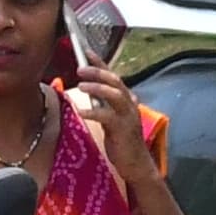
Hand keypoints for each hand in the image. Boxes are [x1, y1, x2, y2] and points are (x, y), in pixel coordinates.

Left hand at [72, 63, 160, 183]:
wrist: (135, 163)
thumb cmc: (121, 140)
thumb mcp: (110, 118)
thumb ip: (103, 104)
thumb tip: (87, 90)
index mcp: (126, 99)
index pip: (113, 76)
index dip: (100, 63)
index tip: (86, 51)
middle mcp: (129, 104)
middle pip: (115, 81)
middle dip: (98, 72)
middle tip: (80, 68)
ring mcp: (128, 116)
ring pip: (115, 95)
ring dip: (98, 88)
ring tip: (81, 86)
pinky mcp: (123, 129)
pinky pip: (108, 116)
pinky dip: (93, 112)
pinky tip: (80, 111)